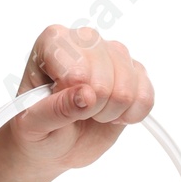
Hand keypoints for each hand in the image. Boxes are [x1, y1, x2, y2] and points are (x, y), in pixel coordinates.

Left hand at [7, 24, 152, 173]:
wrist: (56, 142)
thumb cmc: (38, 128)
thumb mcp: (34, 125)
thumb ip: (55, 110)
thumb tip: (86, 95)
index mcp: (52, 42)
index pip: (76, 69)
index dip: (71, 95)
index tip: (56, 103)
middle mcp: (84, 39)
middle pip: (105, 77)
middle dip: (93, 106)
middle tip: (75, 112)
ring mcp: (112, 53)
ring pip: (129, 85)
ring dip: (111, 111)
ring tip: (91, 113)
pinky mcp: (134, 72)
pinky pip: (146, 95)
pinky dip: (131, 114)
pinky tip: (112, 115)